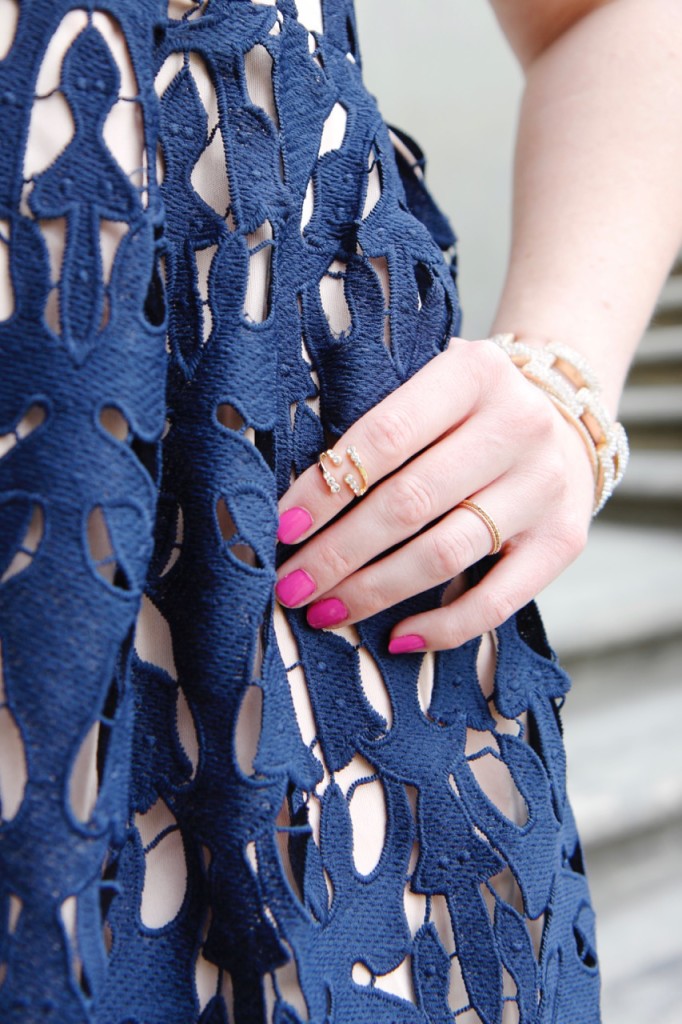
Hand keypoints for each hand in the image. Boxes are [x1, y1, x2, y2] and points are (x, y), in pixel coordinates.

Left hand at [274, 337, 594, 652]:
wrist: (567, 420)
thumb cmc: (470, 410)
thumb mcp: (431, 386)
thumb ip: (378, 421)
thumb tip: (297, 501)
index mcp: (473, 373)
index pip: (386, 435)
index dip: (327, 488)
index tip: (284, 527)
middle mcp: (517, 424)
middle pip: (410, 502)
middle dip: (338, 552)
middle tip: (292, 584)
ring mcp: (544, 486)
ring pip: (445, 553)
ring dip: (375, 590)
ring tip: (325, 610)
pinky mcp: (562, 540)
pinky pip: (497, 600)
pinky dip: (443, 627)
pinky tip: (398, 637)